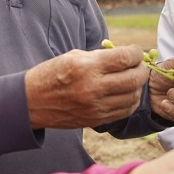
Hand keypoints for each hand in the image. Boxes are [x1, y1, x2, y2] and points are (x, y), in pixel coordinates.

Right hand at [23, 47, 148, 128]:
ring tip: (131, 80)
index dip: (136, 54)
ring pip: (132, 97)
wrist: (32, 101)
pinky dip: (130, 101)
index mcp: (87, 67)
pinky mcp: (96, 120)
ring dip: (137, 87)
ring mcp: (96, 107)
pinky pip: (124, 112)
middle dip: (141, 71)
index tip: (136, 53)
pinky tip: (125, 94)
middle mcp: (93, 88)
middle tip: (138, 67)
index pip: (125, 59)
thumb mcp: (74, 56)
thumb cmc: (53, 73)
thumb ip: (101, 56)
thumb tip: (127, 56)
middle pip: (133, 79)